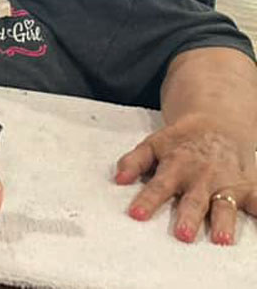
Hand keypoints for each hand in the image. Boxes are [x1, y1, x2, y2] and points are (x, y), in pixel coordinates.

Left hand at [115, 113, 256, 244]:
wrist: (218, 122)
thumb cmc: (181, 140)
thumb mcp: (153, 144)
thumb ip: (134, 161)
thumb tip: (118, 179)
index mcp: (176, 166)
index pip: (158, 186)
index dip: (147, 200)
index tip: (136, 215)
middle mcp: (202, 176)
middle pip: (194, 200)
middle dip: (188, 217)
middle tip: (182, 235)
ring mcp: (227, 181)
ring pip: (226, 204)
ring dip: (224, 222)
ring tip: (222, 239)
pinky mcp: (249, 185)